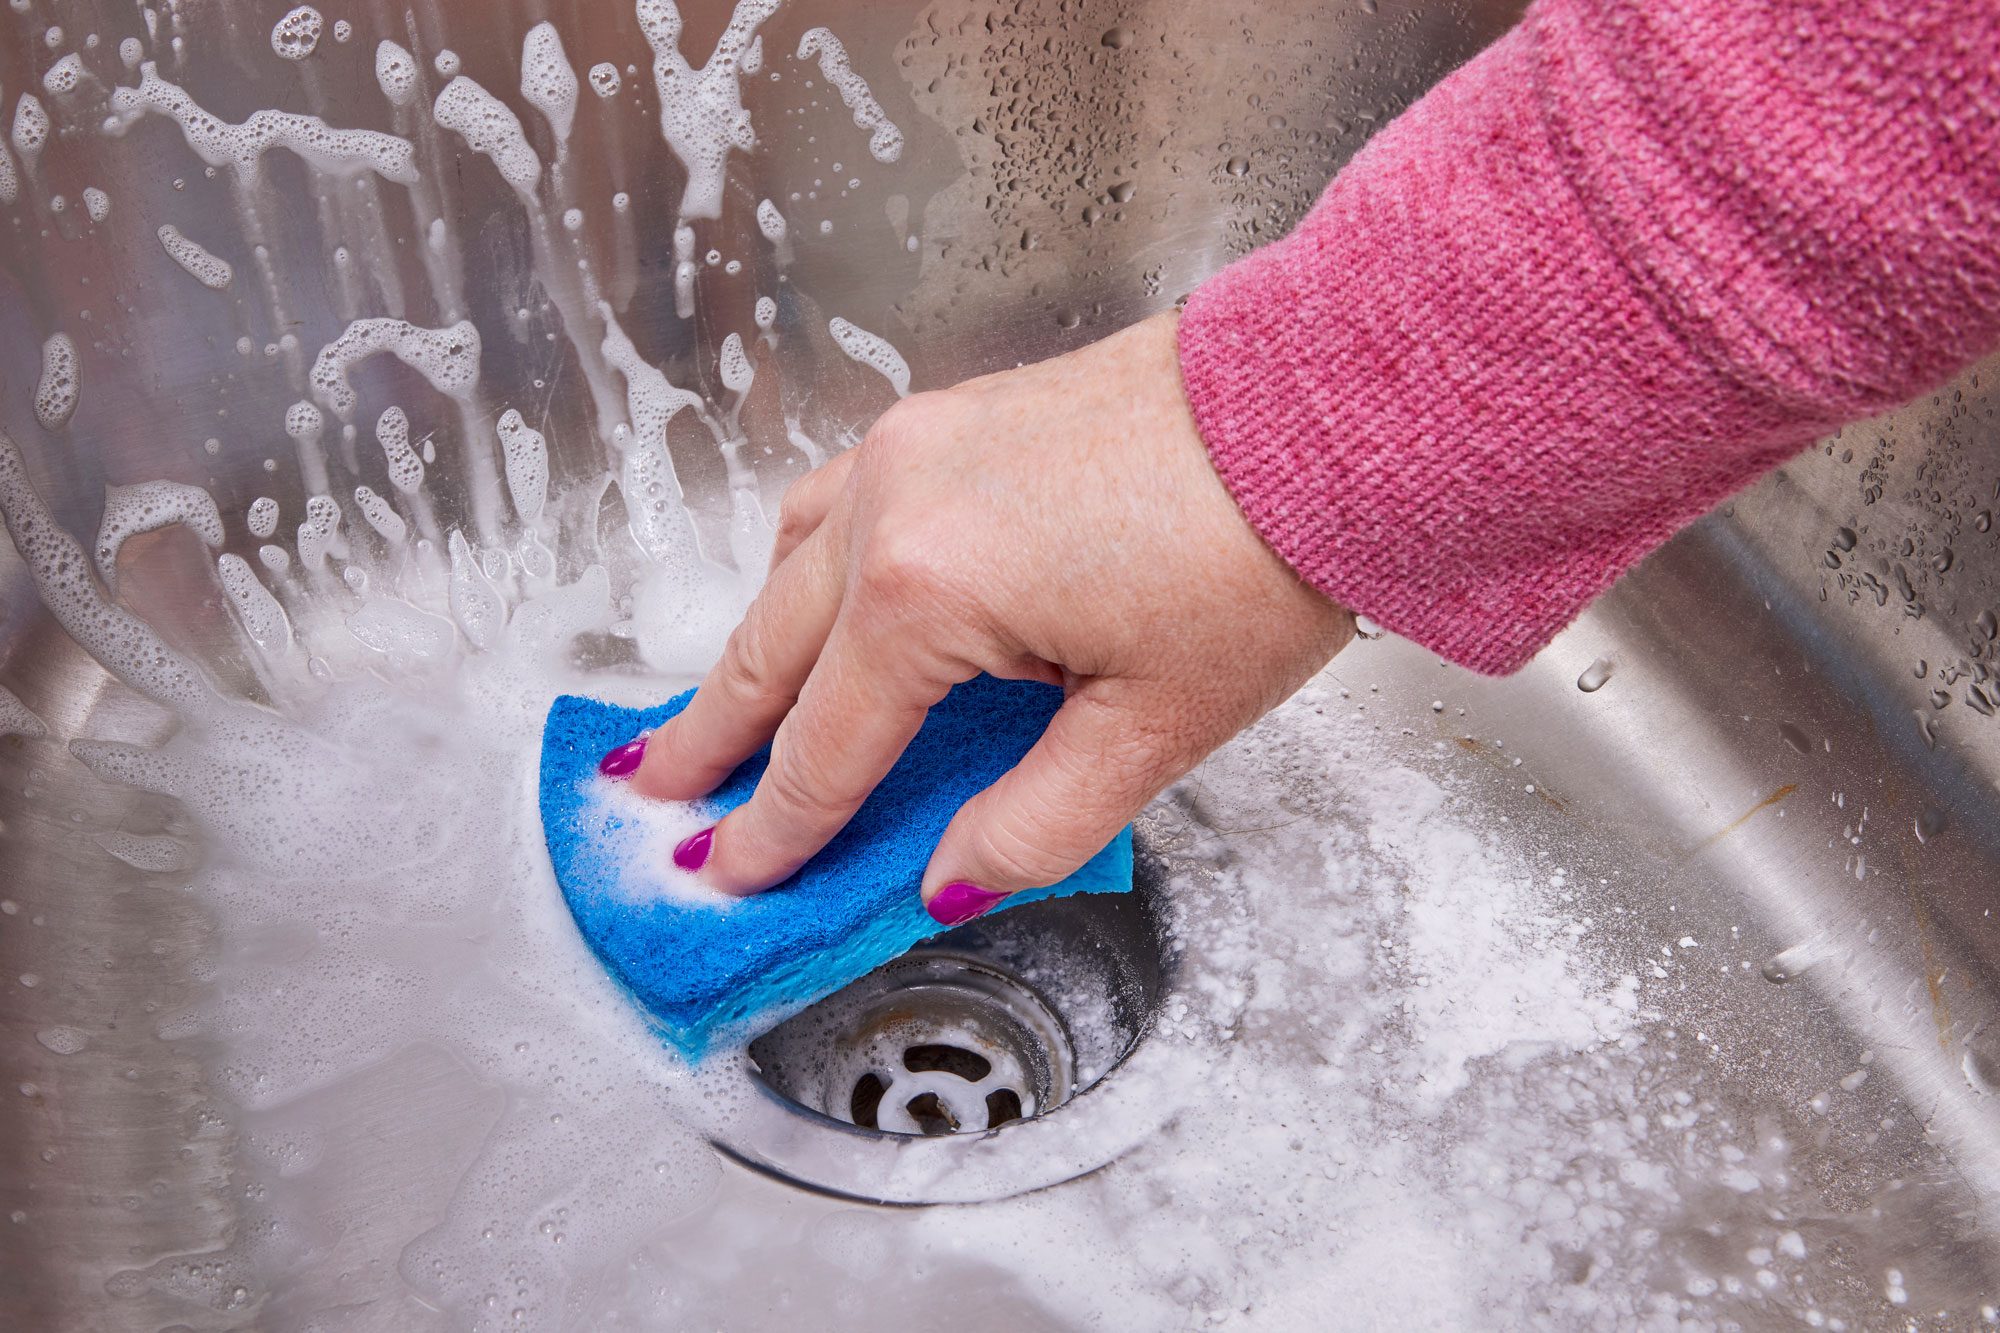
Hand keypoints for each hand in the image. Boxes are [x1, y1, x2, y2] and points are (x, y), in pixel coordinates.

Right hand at [630, 311, 1353, 918]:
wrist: (1329, 411)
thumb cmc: (1258, 558)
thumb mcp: (1151, 730)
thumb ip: (1031, 824)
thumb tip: (948, 882)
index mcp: (930, 592)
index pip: (827, 746)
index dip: (774, 828)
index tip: (724, 876)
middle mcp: (895, 506)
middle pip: (773, 647)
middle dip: (711, 734)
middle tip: (650, 797)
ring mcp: (917, 446)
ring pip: (792, 562)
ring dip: (755, 643)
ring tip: (724, 712)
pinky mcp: (954, 415)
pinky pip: (840, 500)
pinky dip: (808, 567)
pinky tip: (819, 598)